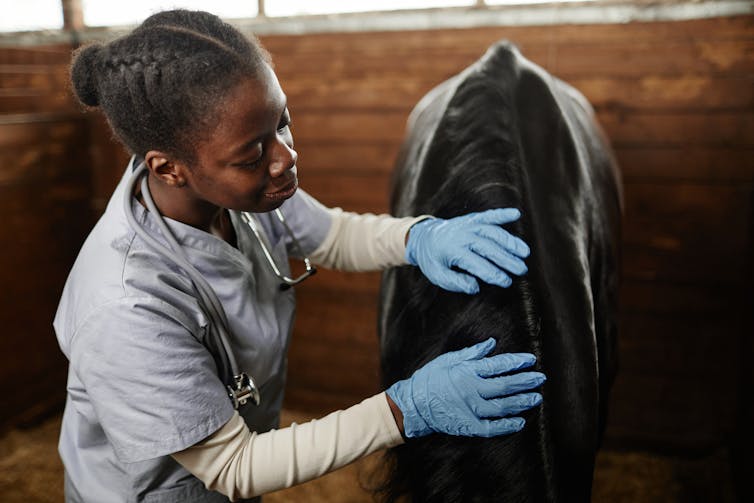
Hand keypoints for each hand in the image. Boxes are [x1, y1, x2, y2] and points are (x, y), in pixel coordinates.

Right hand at [386, 338, 544, 437]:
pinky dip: (507, 426)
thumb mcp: (448, 359)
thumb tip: (492, 343)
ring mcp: (471, 409)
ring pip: (502, 406)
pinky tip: (520, 422)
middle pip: (505, 385)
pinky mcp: (468, 425)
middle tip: (541, 378)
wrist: (412, 404)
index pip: (498, 365)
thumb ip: (472, 352)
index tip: (531, 360)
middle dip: (525, 381)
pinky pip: (492, 427)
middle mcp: (472, 390)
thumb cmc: (429, 379)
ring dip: (521, 402)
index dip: (517, 362)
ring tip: (536, 398)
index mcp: (467, 371)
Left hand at [405, 208, 529, 293]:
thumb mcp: (437, 275)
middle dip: (506, 259)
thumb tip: (475, 286)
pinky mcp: (472, 218)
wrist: (423, 237)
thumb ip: (455, 282)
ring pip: (492, 231)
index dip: (493, 274)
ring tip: (525, 252)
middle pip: (489, 248)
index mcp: (452, 250)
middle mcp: (462, 235)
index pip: (477, 264)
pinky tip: (516, 213)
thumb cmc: (432, 259)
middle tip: (522, 270)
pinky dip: (502, 214)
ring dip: (510, 241)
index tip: (506, 282)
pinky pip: (488, 215)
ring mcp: (468, 225)